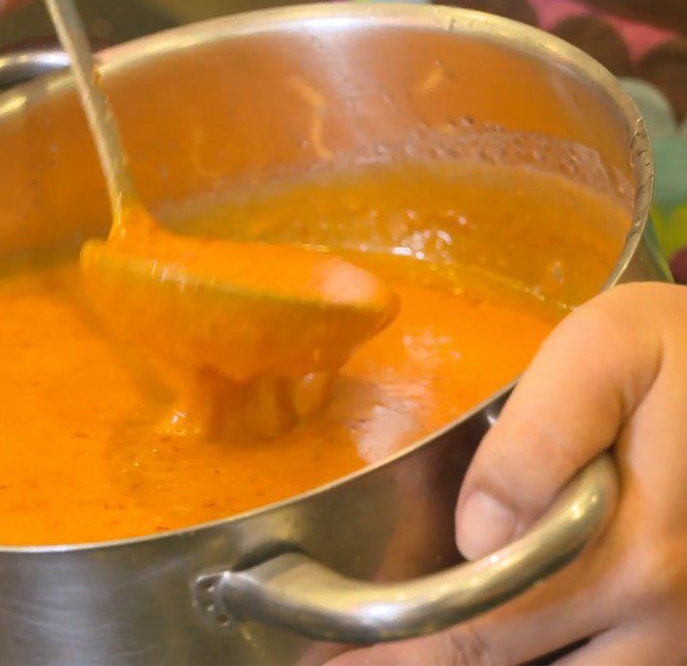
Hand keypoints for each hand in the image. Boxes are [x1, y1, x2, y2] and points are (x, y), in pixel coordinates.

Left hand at [330, 282, 686, 664]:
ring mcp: (684, 633)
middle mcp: (664, 620)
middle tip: (347, 661)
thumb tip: (478, 532)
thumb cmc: (673, 351)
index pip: (489, 635)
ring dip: (485, 665)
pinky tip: (510, 641)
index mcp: (635, 555)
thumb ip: (541, 437)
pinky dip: (548, 660)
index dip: (405, 655)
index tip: (334, 658)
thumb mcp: (604, 354)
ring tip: (411, 650)